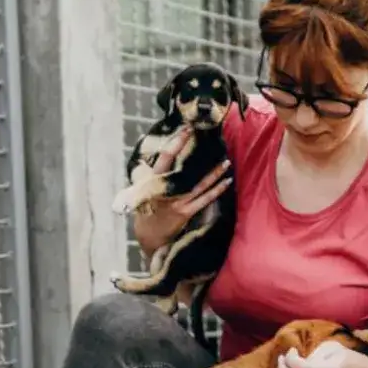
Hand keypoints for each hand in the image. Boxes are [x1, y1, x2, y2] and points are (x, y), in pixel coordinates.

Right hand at [133, 128, 231, 257]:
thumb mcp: (140, 192)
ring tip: (226, 161)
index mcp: (153, 182)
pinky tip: (227, 182)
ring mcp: (178, 202)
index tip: (186, 130)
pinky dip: (217, 190)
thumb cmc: (145, 212)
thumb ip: (147, 177)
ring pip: (200, 184)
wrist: (148, 237)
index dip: (176, 143)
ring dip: (215, 173)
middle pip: (186, 168)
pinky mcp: (186, 213)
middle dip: (199, 154)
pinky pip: (205, 199)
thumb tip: (151, 162)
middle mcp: (167, 190)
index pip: (165, 158)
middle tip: (211, 138)